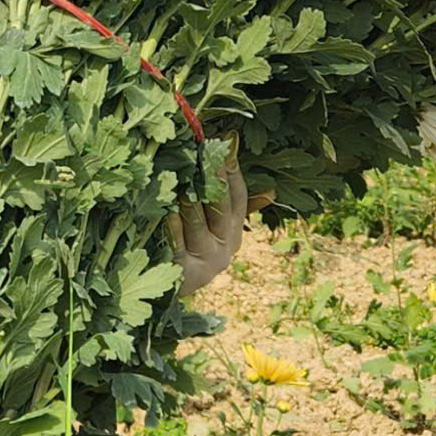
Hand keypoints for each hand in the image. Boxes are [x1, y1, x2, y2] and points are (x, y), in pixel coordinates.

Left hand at [169, 144, 252, 296]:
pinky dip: (172, 225)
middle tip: (208, 151)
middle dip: (215, 176)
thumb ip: (232, 207)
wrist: (162, 294)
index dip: (234, 170)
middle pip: (222, 206)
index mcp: (233, 232)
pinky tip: (166, 209)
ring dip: (192, 198)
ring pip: (200, 224)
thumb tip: (272, 192)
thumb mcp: (210, 230)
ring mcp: (206, 262)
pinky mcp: (185, 274)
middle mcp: (225, 248)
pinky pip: (177, 242)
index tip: (228, 141)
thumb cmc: (186, 251)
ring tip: (185, 175)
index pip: (239, 197)